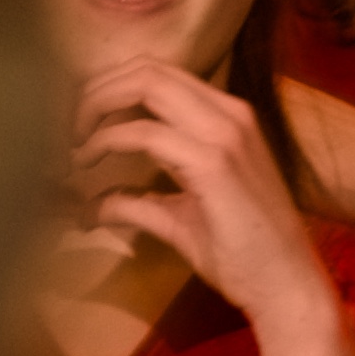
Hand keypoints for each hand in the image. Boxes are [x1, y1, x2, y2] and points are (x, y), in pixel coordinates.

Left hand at [66, 58, 326, 320]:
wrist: (287, 287)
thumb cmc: (244, 255)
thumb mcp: (181, 218)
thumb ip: (139, 201)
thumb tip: (91, 206)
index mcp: (227, 118)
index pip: (159, 75)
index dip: (110, 89)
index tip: (80, 123)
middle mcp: (229, 113)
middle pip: (146, 68)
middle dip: (95, 91)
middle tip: (67, 128)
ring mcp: (224, 133)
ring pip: (145, 84)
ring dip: (95, 109)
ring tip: (72, 147)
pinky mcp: (213, 162)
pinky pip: (144, 133)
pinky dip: (106, 142)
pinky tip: (87, 164)